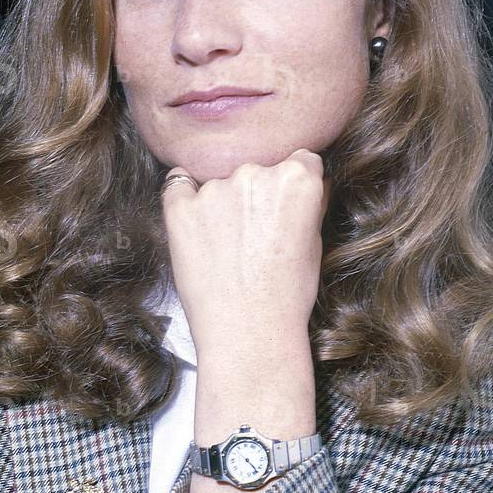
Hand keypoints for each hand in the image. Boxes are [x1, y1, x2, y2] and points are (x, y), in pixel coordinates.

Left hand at [160, 148, 329, 361]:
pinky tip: (196, 226)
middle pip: (257, 168)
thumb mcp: (314, 244)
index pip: (299, 160)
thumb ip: (308, 203)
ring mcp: (215, 189)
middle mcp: (256, 174)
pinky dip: (186, 198)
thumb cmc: (286, 295)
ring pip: (220, 180)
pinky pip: (178, 184)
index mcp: (297, 179)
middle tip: (255, 233)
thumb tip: (306, 181)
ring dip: (222, 200)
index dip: (293, 185)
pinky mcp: (180, 207)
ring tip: (227, 245)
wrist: (248, 332)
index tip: (283, 207)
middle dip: (257, 192)